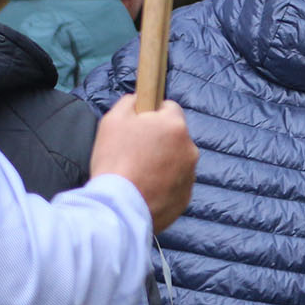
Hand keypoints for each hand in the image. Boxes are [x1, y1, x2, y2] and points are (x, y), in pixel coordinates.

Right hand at [90, 96, 198, 233]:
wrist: (119, 205)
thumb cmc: (115, 159)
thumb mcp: (113, 120)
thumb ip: (129, 103)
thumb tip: (138, 99)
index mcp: (175, 125)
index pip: (169, 108)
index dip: (152, 114)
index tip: (138, 125)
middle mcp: (190, 148)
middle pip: (174, 136)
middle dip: (158, 140)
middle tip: (133, 152)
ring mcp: (191, 174)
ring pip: (176, 160)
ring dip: (162, 163)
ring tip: (136, 174)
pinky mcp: (186, 196)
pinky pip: (175, 183)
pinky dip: (163, 184)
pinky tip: (143, 189)